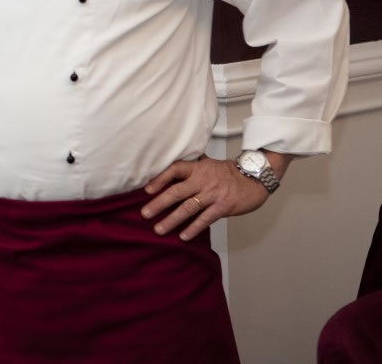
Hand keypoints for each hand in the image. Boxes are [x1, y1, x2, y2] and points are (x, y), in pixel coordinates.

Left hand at [141, 156, 270, 240]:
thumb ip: (192, 167)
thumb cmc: (229, 173)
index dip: (159, 179)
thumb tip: (171, 171)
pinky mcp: (223, 206)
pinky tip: (183, 236)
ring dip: (172, 220)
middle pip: (176, 192)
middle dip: (159, 204)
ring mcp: (213, 194)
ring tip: (159, 229)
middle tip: (144, 214)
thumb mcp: (209, 164)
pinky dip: (193, 228)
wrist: (256, 178)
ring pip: (188, 208)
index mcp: (198, 168)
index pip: (174, 170)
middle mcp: (203, 180)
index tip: (146, 190)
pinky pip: (205, 219)